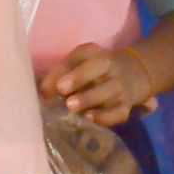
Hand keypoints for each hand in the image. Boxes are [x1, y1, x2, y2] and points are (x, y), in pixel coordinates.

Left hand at [41, 43, 155, 127]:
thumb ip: (59, 75)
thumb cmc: (93, 71)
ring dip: (90, 99)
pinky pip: (118, 112)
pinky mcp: (126, 106)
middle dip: (79, 79)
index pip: (83, 55)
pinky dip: (105, 117)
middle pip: (98, 68)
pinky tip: (90, 119)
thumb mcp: (79, 64)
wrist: (133, 74)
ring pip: (108, 90)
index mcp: (95, 53)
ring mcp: (120, 86)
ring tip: (72, 108)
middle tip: (63, 93)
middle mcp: (110, 66)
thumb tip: (41, 92)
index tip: (56, 86)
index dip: (69, 70)